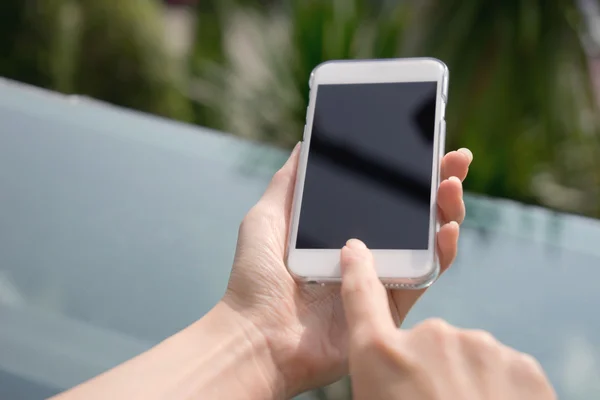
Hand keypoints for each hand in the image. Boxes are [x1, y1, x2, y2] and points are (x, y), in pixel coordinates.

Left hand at [222, 143, 472, 396]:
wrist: (258, 336)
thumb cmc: (255, 279)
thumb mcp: (267, 219)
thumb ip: (290, 184)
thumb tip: (304, 144)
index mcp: (338, 230)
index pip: (381, 195)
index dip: (405, 171)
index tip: (424, 145)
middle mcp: (364, 251)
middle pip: (411, 214)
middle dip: (436, 183)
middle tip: (454, 157)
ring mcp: (378, 277)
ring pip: (425, 241)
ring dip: (445, 211)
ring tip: (451, 184)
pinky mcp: (389, 306)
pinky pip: (425, 278)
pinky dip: (441, 253)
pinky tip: (446, 228)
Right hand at [339, 239, 556, 399]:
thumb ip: (379, 378)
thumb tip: (392, 374)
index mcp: (381, 356)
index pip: (360, 296)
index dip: (357, 270)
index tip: (356, 250)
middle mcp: (428, 338)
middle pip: (424, 343)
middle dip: (427, 370)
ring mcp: (478, 346)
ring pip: (465, 356)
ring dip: (464, 382)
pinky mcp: (519, 362)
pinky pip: (499, 368)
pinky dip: (496, 390)